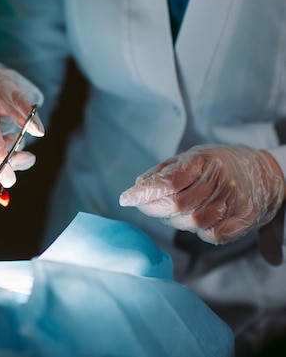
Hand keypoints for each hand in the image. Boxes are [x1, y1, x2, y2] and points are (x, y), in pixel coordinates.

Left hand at [119, 145, 285, 243]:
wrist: (267, 170)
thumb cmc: (217, 164)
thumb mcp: (189, 157)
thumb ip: (162, 171)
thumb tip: (138, 185)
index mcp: (204, 160)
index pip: (169, 180)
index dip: (144, 192)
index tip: (126, 198)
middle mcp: (221, 180)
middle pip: (177, 205)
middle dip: (154, 208)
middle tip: (144, 205)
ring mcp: (235, 200)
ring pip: (193, 222)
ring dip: (174, 221)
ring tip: (171, 213)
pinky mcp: (246, 219)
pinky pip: (213, 235)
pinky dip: (198, 232)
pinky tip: (195, 222)